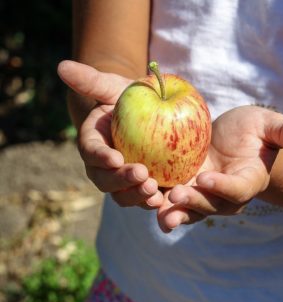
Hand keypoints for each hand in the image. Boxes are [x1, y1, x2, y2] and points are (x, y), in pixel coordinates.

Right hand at [57, 60, 162, 208]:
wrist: (150, 115)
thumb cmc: (129, 98)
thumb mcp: (114, 87)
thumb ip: (92, 80)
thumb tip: (62, 66)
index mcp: (93, 144)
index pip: (92, 152)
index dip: (101, 157)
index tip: (115, 158)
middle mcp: (105, 168)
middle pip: (106, 181)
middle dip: (121, 182)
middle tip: (142, 175)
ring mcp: (124, 182)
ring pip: (125, 196)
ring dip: (138, 196)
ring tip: (155, 192)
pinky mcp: (145, 188)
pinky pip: (147, 200)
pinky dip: (155, 205)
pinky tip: (169, 202)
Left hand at [157, 105, 282, 231]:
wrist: (232, 138)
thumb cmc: (254, 130)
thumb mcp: (268, 124)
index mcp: (250, 180)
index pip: (238, 189)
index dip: (224, 187)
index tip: (207, 178)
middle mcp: (227, 196)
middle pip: (211, 206)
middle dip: (194, 203)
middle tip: (176, 195)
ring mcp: (204, 196)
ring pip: (190, 210)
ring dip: (174, 212)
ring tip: (157, 211)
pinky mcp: (185, 190)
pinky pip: (172, 201)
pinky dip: (158, 202)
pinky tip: (142, 198)